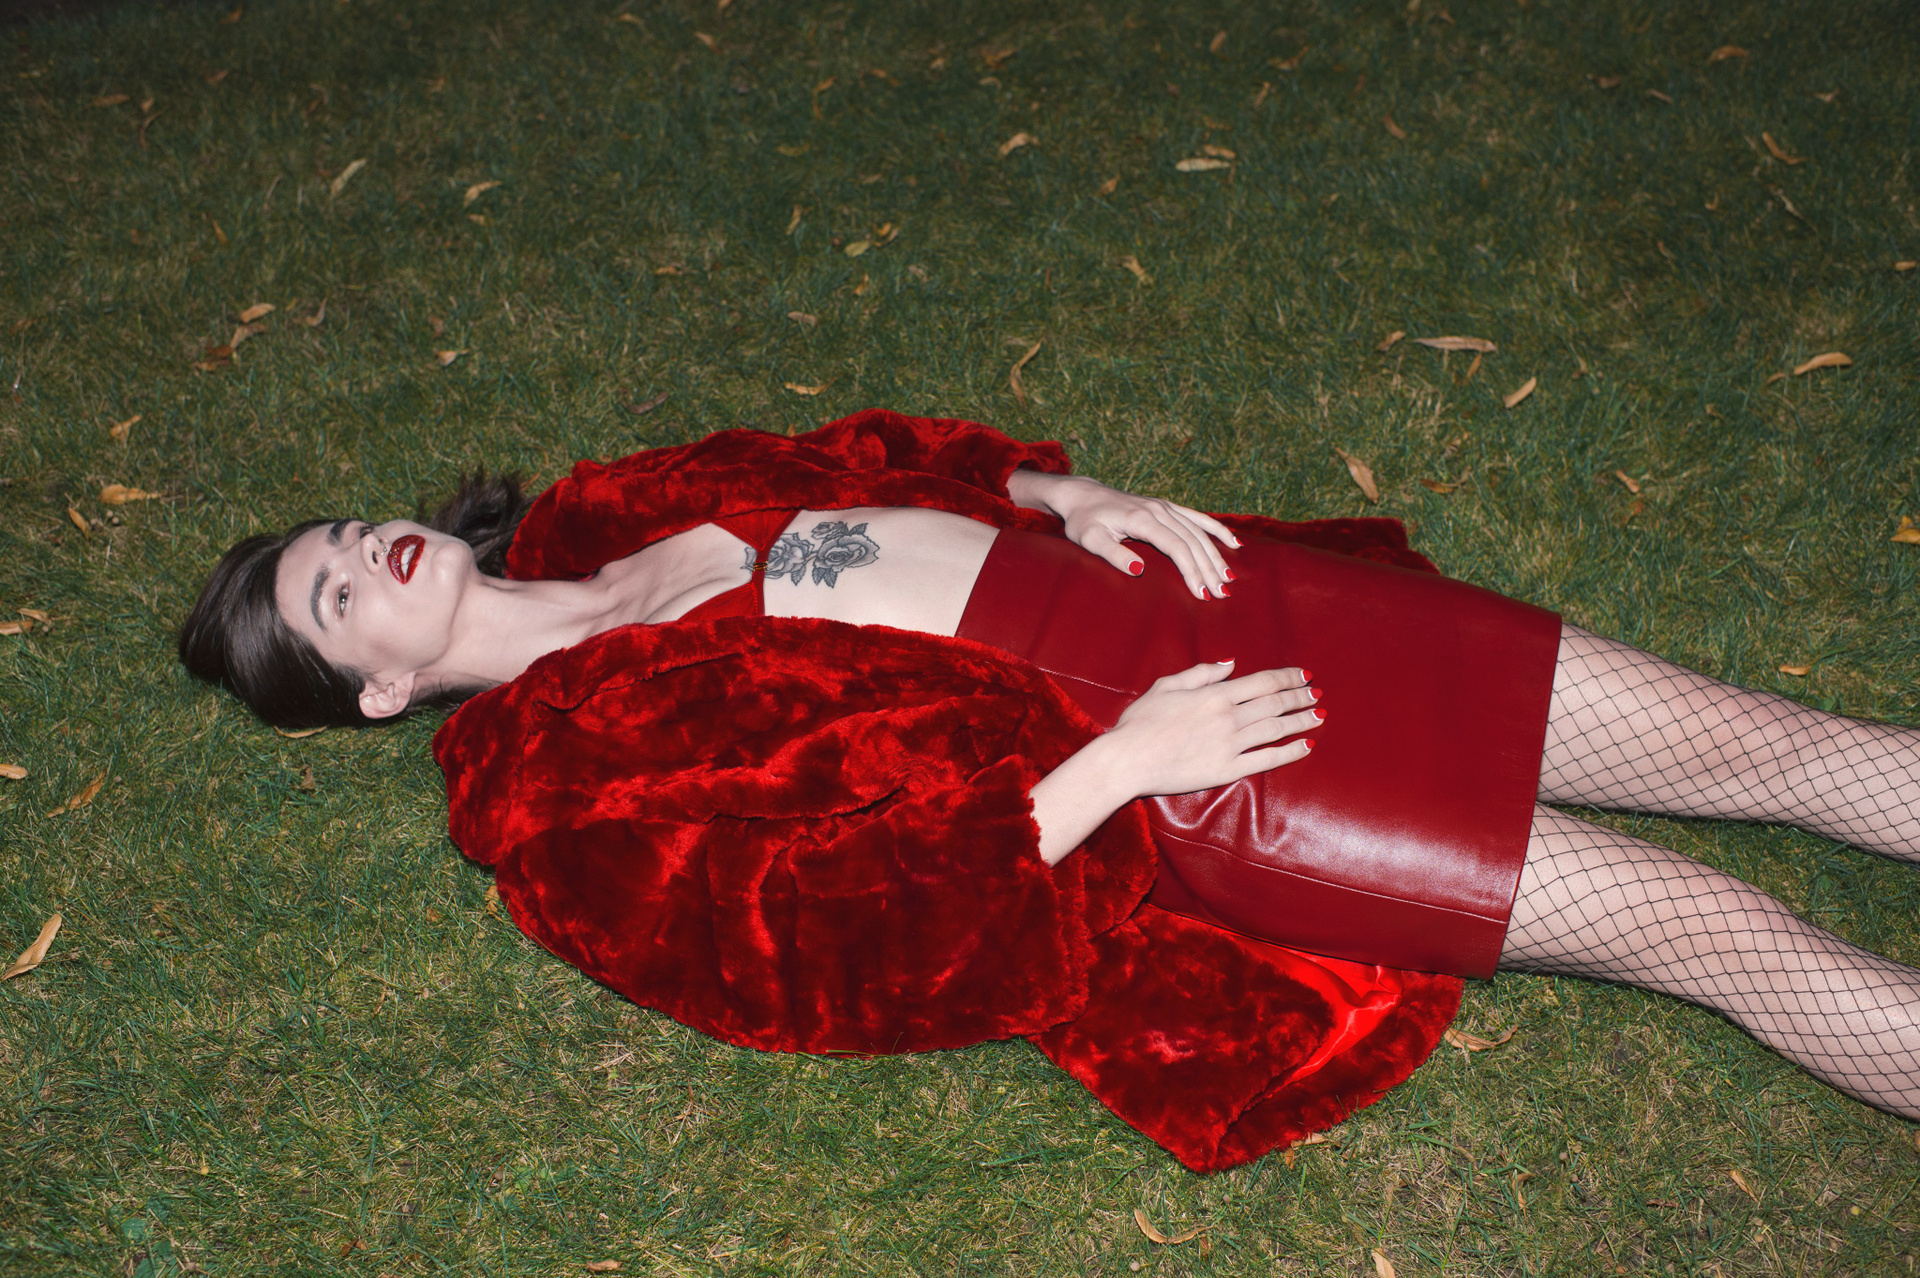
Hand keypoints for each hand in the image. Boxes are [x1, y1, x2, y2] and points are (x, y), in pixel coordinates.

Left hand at [1007, 470, 1241, 600]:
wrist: (1083, 495)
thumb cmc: (1083, 521)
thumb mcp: (1090, 540)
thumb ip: (1113, 555)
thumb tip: (1140, 569)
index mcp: (1141, 519)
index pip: (1175, 547)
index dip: (1191, 571)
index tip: (1202, 593)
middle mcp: (1158, 510)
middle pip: (1192, 542)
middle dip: (1209, 569)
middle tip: (1222, 594)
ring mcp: (1164, 506)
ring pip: (1198, 532)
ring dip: (1216, 556)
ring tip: (1229, 580)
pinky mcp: (1165, 506)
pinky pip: (1197, 518)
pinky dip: (1216, 530)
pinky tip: (1233, 544)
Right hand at [1101, 661, 1319, 796]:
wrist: (1128, 759)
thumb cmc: (1141, 722)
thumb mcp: (1166, 686)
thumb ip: (1201, 673)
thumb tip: (1231, 665)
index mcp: (1215, 694)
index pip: (1263, 682)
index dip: (1287, 677)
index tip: (1303, 675)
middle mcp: (1228, 717)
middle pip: (1275, 703)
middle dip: (1300, 697)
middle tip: (1316, 694)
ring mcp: (1230, 745)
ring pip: (1276, 729)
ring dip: (1301, 721)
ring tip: (1319, 716)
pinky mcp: (1227, 770)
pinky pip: (1266, 760)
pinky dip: (1289, 752)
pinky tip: (1305, 746)